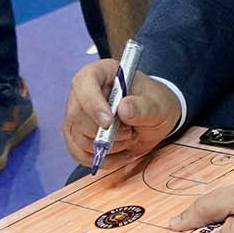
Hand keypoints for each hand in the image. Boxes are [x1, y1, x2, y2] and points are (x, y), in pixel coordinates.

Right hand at [61, 58, 181, 170]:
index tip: (108, 122)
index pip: (84, 82)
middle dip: (104, 132)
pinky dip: (101, 159)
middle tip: (129, 132)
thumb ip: (142, 106)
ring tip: (128, 138)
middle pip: (76, 115)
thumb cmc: (154, 103)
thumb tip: (124, 109)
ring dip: (106, 147)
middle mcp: (84, 92)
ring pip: (77, 137)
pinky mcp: (78, 136)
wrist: (154, 119)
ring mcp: (78, 115)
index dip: (92, 103)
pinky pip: (79, 153)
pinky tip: (120, 153)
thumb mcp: (157, 104)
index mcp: (102, 73)